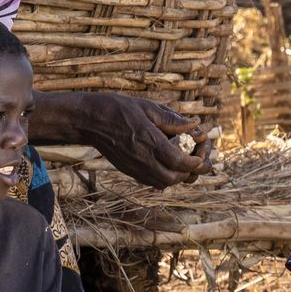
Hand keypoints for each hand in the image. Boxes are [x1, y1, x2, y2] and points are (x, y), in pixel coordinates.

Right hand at [75, 91, 209, 187]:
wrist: (90, 120)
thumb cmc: (119, 109)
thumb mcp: (149, 107)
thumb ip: (173, 120)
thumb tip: (195, 126)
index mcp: (150, 141)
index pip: (179, 161)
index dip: (195, 162)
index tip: (200, 154)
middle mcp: (142, 159)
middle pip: (172, 178)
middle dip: (188, 172)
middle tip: (194, 159)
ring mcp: (133, 167)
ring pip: (162, 183)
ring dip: (176, 177)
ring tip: (181, 163)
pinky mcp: (127, 170)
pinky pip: (150, 181)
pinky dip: (163, 178)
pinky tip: (166, 164)